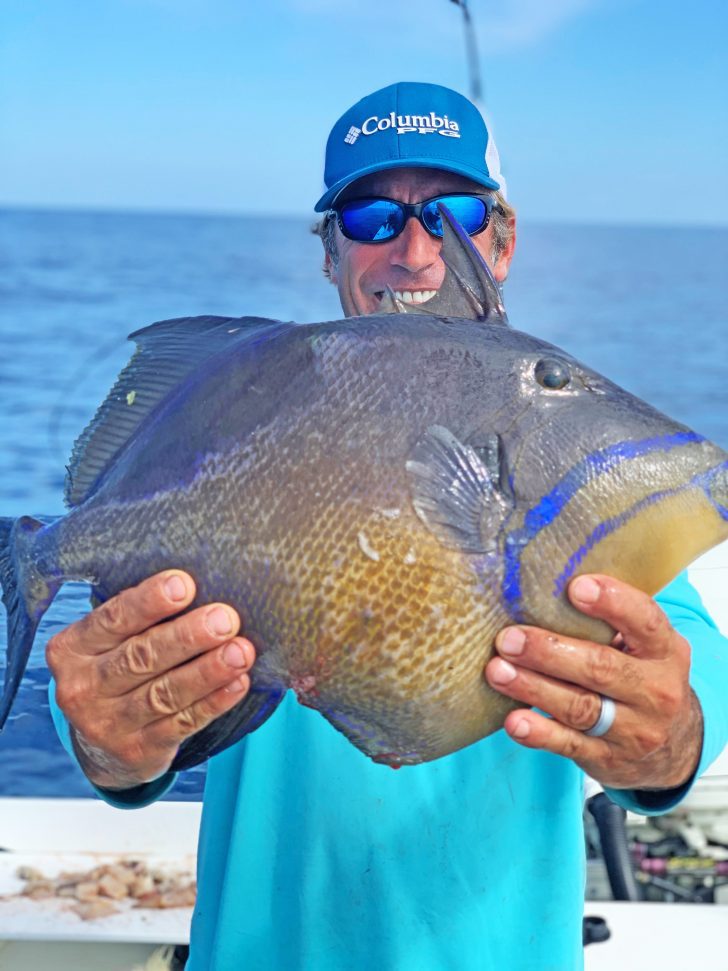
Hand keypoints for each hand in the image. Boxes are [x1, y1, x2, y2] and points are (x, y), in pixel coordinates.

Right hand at [47, 571, 255, 789]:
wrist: (102, 744)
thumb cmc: (120, 667)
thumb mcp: (112, 640)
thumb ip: (140, 615)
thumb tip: (202, 580)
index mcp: (72, 648)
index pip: (112, 619)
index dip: (149, 602)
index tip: (186, 584)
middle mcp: (83, 687)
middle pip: (141, 656)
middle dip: (187, 636)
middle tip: (225, 619)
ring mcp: (107, 724)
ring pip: (165, 693)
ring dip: (208, 670)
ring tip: (242, 651)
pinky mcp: (137, 750)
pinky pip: (182, 723)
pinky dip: (214, 702)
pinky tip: (238, 683)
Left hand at [484, 575, 702, 789]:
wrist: (673, 746)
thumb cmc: (641, 677)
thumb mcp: (643, 647)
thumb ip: (609, 622)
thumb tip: (543, 589)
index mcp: (665, 651)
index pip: (645, 621)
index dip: (613, 602)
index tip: (574, 588)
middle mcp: (655, 691)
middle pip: (601, 668)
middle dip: (549, 651)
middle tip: (508, 638)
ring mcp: (634, 730)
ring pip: (579, 707)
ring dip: (533, 688)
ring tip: (497, 671)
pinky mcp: (608, 758)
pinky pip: (569, 745)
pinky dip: (539, 733)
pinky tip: (514, 720)